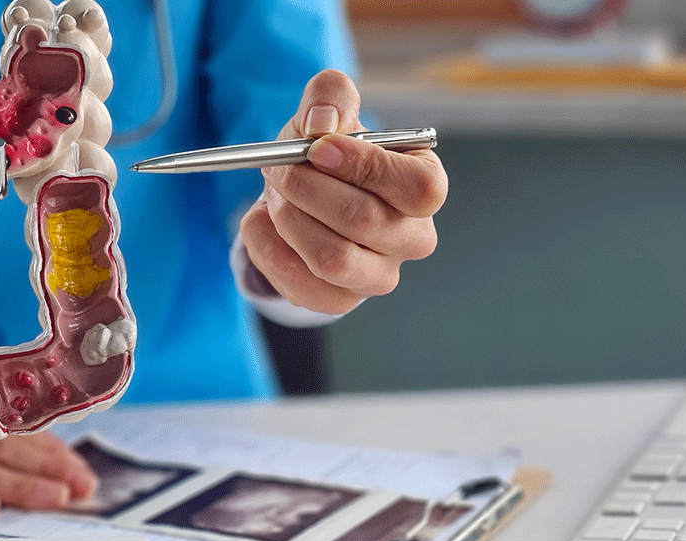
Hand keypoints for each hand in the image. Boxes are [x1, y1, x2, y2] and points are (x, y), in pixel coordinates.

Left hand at [239, 70, 447, 314]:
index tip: (317, 149)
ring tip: (276, 197)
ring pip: (332, 259)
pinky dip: (268, 249)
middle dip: (307, 189)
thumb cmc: (323, 155)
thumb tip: (322, 122)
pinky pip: (300, 285)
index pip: (418, 189)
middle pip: (363, 221)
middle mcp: (412, 236)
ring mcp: (378, 274)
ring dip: (288, 220)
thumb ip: (329, 97)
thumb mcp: (326, 111)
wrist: (297, 198)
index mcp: (424, 185)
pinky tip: (261, 222)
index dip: (365, 167)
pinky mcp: (340, 299)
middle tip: (279, 169)